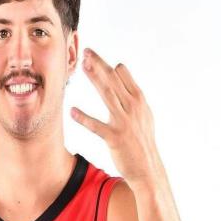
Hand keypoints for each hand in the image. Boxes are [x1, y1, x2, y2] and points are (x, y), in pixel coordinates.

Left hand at [71, 48, 164, 186]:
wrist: (148, 168)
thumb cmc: (142, 140)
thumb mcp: (143, 113)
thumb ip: (130, 92)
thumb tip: (119, 68)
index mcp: (139, 101)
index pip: (123, 77)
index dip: (107, 65)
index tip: (92, 54)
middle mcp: (133, 108)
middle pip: (114, 82)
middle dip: (99, 65)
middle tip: (85, 52)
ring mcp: (124, 123)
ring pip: (107, 96)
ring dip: (95, 80)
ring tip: (82, 67)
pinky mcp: (115, 138)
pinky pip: (97, 126)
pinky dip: (84, 119)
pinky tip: (72, 111)